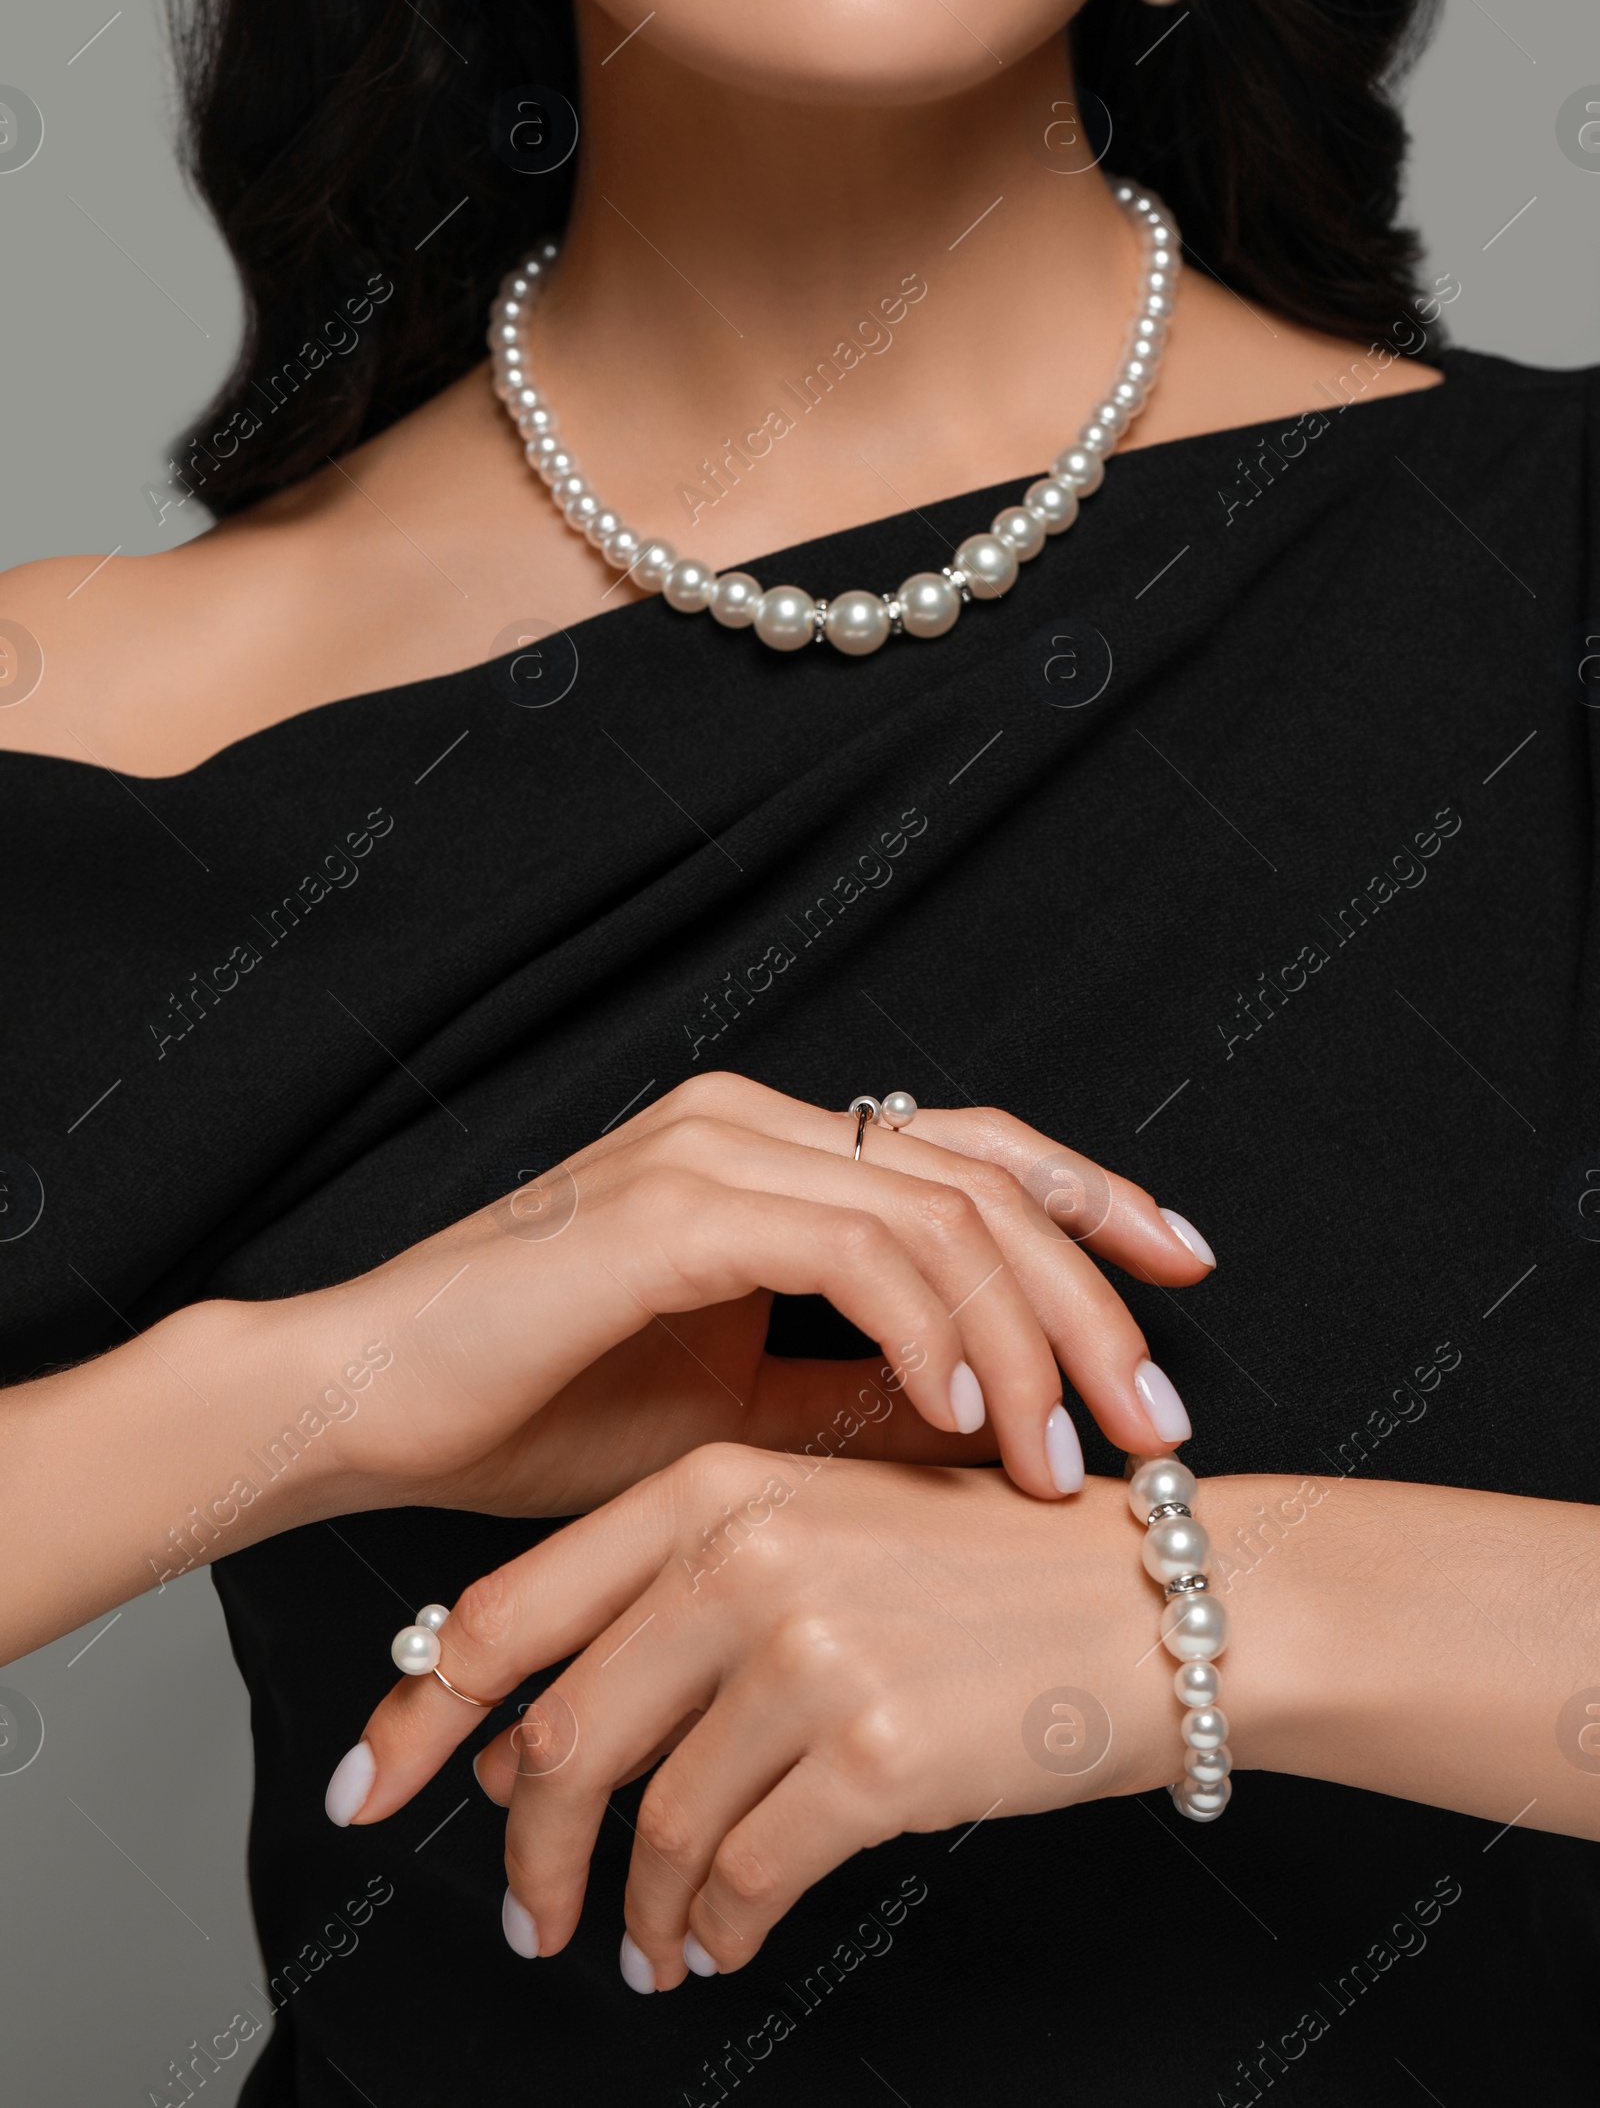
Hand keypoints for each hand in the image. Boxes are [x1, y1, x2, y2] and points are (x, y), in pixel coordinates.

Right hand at [292, 1071, 1210, 1514]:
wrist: (365, 1405)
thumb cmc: (533, 1408)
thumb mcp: (737, 1413)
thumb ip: (858, 1396)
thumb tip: (995, 1427)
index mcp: (773, 1155)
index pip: (970, 1153)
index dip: (1089, 1202)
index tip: (1183, 1277)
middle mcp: (754, 1123)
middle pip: (982, 1177)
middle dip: (1096, 1294)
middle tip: (1165, 1414)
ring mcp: (714, 1151)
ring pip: (939, 1214)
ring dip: (1028, 1340)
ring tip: (1072, 1456)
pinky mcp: (673, 1204)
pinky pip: (853, 1249)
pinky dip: (931, 1333)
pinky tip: (969, 1419)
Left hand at [335, 1449, 1187, 1981]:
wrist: (1163, 1604)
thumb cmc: (992, 1572)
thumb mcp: (822, 1538)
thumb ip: (670, 1616)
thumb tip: (528, 1747)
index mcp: (716, 1482)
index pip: (515, 1608)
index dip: (423, 1709)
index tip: (373, 1783)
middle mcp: (744, 1553)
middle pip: (567, 1735)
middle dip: (528, 1849)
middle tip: (530, 1917)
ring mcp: (807, 1650)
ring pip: (655, 1823)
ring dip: (637, 1911)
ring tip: (649, 1951)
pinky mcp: (874, 1751)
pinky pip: (744, 1876)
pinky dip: (717, 1929)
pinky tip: (723, 1944)